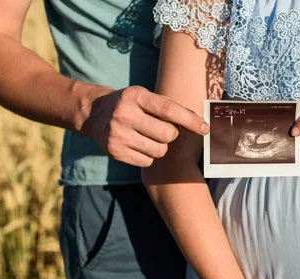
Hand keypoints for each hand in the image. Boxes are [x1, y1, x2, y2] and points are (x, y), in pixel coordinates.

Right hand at [80, 85, 209, 166]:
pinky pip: (147, 162)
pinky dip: (148, 156)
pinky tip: (139, 145)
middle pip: (167, 135)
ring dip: (161, 146)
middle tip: (163, 130)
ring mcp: (117, 135)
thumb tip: (199, 123)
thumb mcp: (145, 97)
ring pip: (159, 151)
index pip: (169, 111)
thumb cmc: (130, 104)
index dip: (190, 121)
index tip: (205, 129)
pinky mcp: (114, 152)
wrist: (94, 113)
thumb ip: (169, 107)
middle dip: (171, 134)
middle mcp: (124, 114)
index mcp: (135, 96)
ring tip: (149, 137)